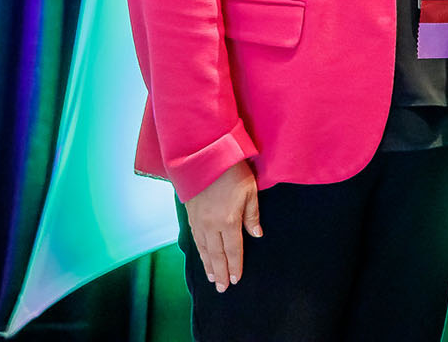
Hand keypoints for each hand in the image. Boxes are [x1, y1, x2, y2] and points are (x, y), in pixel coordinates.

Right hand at [184, 161, 261, 292]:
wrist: (204, 157)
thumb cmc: (232, 172)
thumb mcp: (250, 192)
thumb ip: (252, 215)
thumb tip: (256, 235)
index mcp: (228, 221)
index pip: (233, 250)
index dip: (235, 266)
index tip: (236, 280)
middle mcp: (211, 225)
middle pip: (216, 255)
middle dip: (220, 273)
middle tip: (222, 289)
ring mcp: (199, 221)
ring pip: (204, 249)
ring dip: (208, 265)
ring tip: (212, 278)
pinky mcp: (190, 215)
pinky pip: (195, 239)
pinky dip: (200, 252)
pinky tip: (202, 257)